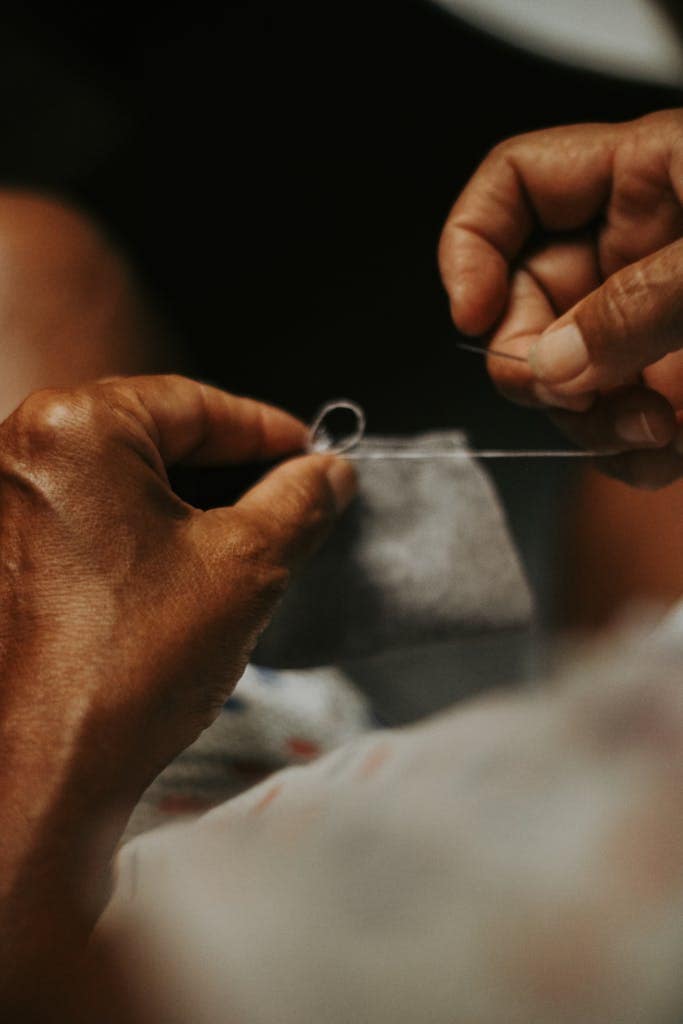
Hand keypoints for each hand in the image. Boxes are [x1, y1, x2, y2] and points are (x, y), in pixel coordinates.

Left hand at [0, 374, 354, 1009]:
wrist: (38, 779)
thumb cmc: (122, 672)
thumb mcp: (245, 568)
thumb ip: (299, 503)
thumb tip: (327, 474)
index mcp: (73, 429)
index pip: (194, 402)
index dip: (269, 430)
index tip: (313, 454)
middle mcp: (22, 453)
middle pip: (155, 437)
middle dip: (231, 470)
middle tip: (292, 500)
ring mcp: (4, 507)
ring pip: (123, 480)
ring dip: (191, 504)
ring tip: (251, 542)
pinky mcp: (5, 555)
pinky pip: (91, 517)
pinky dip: (147, 532)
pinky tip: (190, 570)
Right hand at [439, 110, 682, 487]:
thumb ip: (640, 304)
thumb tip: (554, 365)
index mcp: (640, 179)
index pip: (514, 186)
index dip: (471, 245)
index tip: (470, 315)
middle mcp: (632, 249)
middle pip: (523, 300)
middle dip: (533, 361)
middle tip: (570, 390)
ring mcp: (648, 320)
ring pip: (563, 376)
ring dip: (590, 421)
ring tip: (655, 431)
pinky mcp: (672, 381)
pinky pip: (615, 423)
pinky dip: (630, 454)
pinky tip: (667, 455)